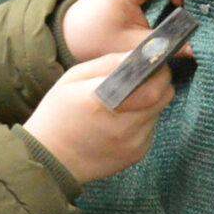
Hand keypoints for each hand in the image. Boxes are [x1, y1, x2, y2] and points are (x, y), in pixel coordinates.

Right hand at [24, 53, 176, 185]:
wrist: (49, 160)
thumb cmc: (58, 114)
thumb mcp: (73, 78)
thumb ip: (109, 63)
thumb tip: (140, 54)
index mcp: (104, 101)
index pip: (153, 84)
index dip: (158, 70)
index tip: (153, 62)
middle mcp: (123, 125)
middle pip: (163, 96)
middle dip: (159, 82)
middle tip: (144, 78)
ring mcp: (132, 143)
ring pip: (158, 111)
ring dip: (149, 102)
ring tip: (124, 102)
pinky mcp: (136, 154)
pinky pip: (150, 128)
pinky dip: (142, 120)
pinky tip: (120, 122)